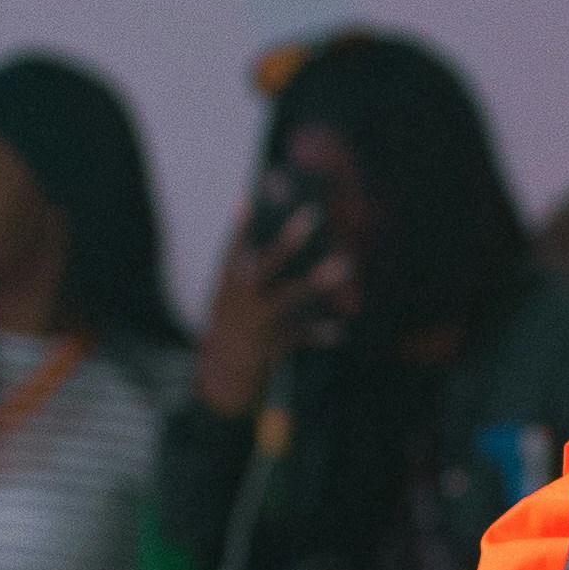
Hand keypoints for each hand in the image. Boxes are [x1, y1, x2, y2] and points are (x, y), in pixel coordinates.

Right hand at [194, 207, 330, 418]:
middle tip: (311, 215)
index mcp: (228, 282)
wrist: (224, 371)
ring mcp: (258, 321)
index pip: (233, 248)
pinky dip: (321, 334)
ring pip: (289, 297)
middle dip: (288, 242)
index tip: (246, 198)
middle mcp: (242, 298)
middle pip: (267, 266)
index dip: (240, 225)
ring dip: (316, 281)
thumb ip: (243, 249)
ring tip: (345, 265)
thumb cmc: (233, 315)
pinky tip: (340, 332)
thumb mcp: (231, 286)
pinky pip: (302, 336)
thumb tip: (245, 200)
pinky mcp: (274, 343)